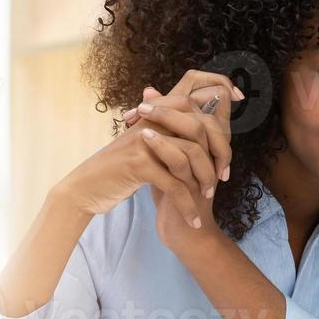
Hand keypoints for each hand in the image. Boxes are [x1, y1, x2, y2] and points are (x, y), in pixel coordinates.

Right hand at [55, 70, 240, 241]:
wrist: (87, 189)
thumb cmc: (122, 170)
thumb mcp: (149, 148)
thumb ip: (174, 134)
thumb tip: (207, 124)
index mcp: (157, 113)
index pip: (195, 99)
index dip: (219, 114)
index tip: (232, 139)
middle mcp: (152, 121)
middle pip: (200, 127)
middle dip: (220, 153)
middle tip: (223, 177)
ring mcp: (145, 141)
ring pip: (191, 155)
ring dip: (205, 180)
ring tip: (207, 198)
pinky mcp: (138, 164)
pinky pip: (174, 183)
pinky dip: (187, 204)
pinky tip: (193, 219)